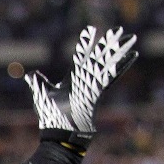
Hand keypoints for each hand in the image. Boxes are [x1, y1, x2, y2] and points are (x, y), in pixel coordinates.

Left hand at [24, 25, 136, 151]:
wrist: (59, 133)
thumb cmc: (51, 116)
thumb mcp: (42, 95)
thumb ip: (39, 83)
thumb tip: (31, 74)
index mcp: (73, 79)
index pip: (81, 57)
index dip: (85, 44)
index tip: (91, 29)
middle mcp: (85, 80)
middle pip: (99, 58)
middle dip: (108, 44)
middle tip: (119, 30)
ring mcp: (92, 86)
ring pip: (107, 64)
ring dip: (119, 50)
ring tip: (131, 38)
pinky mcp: (96, 92)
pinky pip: (110, 76)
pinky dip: (121, 65)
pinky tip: (132, 55)